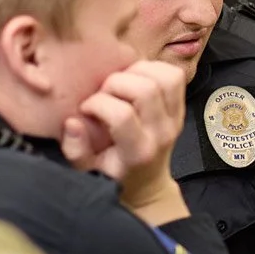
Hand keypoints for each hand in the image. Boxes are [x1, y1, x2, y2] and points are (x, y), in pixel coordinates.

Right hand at [63, 60, 189, 224]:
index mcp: (138, 151)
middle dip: (116, 83)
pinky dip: (154, 69)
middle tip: (103, 93)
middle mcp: (161, 133)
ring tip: (120, 83)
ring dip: (137, 72)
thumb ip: (76, 149)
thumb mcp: (86, 171)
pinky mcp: (181, 108)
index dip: (98, 103)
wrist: (148, 183)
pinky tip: (135, 79)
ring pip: (165, 78)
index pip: (122, 115)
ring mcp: (176, 119)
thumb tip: (73, 122)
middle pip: (146, 89)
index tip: (86, 108)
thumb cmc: (112, 174)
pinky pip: (175, 76)